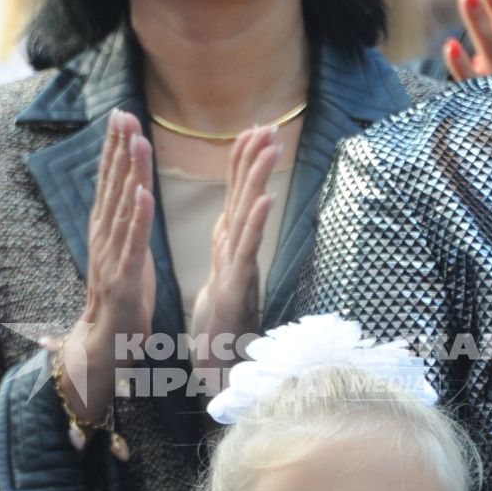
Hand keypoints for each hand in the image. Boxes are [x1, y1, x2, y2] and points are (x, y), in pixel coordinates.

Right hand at [64, 109, 154, 422]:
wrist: (104, 344)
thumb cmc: (120, 298)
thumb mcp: (124, 252)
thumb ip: (125, 222)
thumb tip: (129, 191)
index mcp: (105, 230)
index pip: (110, 181)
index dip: (115, 148)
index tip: (122, 115)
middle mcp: (103, 237)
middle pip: (112, 185)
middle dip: (118, 148)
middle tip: (124, 113)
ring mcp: (112, 256)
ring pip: (122, 206)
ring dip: (130, 172)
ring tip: (137, 140)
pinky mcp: (124, 277)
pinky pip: (132, 242)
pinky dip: (137, 217)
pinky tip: (143, 193)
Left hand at [190, 125, 279, 371]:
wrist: (219, 365)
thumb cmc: (222, 324)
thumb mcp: (223, 274)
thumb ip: (231, 246)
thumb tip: (237, 218)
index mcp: (230, 245)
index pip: (236, 194)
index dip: (244, 161)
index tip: (255, 128)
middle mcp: (239, 251)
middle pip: (247, 196)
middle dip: (258, 159)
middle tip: (272, 125)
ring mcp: (241, 267)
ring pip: (249, 216)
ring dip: (260, 180)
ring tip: (271, 148)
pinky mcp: (238, 288)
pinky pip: (247, 251)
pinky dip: (255, 224)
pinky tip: (265, 199)